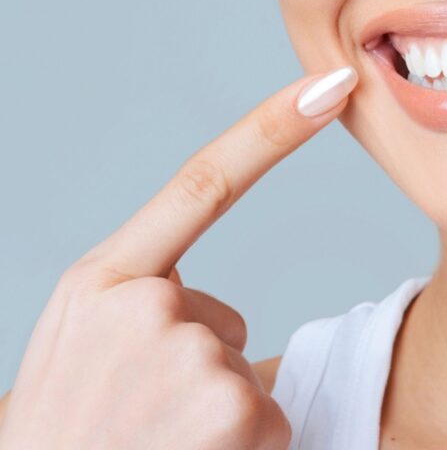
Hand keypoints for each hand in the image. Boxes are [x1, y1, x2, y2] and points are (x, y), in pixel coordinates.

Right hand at [0, 66, 357, 448]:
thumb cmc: (64, 432)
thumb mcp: (74, 346)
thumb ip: (135, 301)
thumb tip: (215, 317)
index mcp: (102, 281)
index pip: (201, 184)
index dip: (271, 131)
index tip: (328, 87)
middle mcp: (144, 305)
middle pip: (219, 320)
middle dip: (194, 373)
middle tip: (133, 421)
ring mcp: (190, 353)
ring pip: (238, 373)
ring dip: (210, 415)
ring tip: (150, 444)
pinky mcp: (233, 405)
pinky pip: (265, 417)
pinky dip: (240, 448)